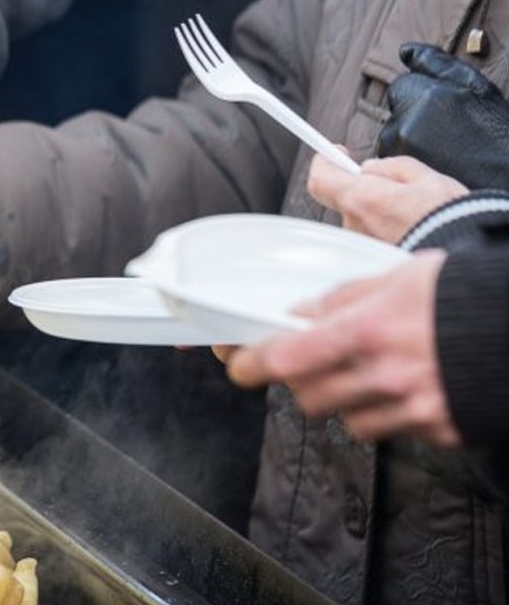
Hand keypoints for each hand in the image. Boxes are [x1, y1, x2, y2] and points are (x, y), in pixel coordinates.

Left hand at [224, 251, 458, 445]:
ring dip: (344, 400)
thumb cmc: (468, 293)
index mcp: (368, 331)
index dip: (253, 364)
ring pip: (347, 420)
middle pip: (308, 397)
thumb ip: (345, 298)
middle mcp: (384, 375)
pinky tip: (405, 389)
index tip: (239, 364)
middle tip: (310, 365)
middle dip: (301, 382)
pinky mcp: (438, 429)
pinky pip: (393, 430)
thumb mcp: (401, 276)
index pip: (286, 357)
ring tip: (368, 373)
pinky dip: (388, 414)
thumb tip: (303, 312)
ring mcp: (412, 408)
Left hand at [308, 153, 467, 242]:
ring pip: (361, 215)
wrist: (465, 254)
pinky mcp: (375, 256)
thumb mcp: (426, 177)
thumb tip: (371, 168)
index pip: (320, 179)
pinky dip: (386, 225)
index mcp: (363, 199)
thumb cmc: (448, 219)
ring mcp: (364, 243)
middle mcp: (356, 224)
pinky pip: (373, 232)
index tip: (336, 153)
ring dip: (378, 207)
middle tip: (394, 183)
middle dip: (364, 186)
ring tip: (411, 208)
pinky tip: (411, 224)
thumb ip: (392, 167)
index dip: (325, 161)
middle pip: (345, 197)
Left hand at [379, 42, 508, 189]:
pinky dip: (407, 162)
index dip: (422, 98)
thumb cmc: (496, 134)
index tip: (443, 111)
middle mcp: (406, 123)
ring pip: (391, 138)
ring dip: (409, 141)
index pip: (402, 86)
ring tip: (444, 152)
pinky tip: (434, 166)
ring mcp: (398, 151)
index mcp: (427, 97)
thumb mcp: (476, 89)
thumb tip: (405, 51)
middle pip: (395, 113)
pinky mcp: (395, 174)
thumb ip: (436, 65)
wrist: (504, 183)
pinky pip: (391, 162)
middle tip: (448, 135)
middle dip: (413, 119)